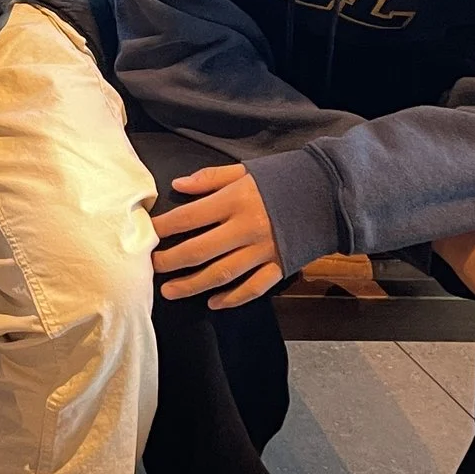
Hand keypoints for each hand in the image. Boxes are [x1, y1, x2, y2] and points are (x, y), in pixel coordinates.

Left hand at [150, 164, 283, 307]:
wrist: (328, 194)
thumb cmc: (282, 179)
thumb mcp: (245, 171)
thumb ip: (210, 178)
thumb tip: (178, 184)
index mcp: (235, 201)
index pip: (190, 217)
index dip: (164, 228)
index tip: (146, 234)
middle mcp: (246, 228)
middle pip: (200, 250)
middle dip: (171, 261)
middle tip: (151, 267)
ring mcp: (264, 251)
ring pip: (222, 274)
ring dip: (193, 285)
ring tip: (170, 291)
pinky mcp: (280, 266)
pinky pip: (254, 288)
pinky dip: (233, 298)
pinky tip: (213, 302)